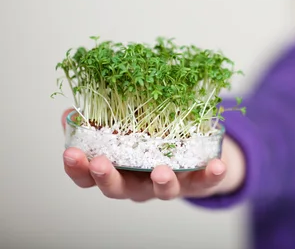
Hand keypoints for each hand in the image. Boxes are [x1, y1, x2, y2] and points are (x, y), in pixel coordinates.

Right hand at [61, 109, 244, 201]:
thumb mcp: (125, 133)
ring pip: (162, 190)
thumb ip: (100, 123)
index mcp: (119, 171)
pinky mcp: (198, 183)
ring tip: (160, 170)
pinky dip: (212, 175)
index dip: (77, 169)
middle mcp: (140, 184)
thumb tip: (69, 111)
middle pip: (118, 189)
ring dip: (160, 181)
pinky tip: (218, 165)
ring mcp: (169, 186)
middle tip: (100, 164)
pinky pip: (205, 182)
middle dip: (107, 177)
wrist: (195, 160)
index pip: (88, 178)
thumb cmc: (153, 144)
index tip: (70, 153)